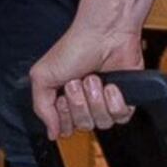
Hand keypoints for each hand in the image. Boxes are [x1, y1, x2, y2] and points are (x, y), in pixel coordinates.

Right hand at [23, 12, 145, 136]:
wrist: (105, 35)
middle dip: (79, 103)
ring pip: (102, 123)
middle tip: (77, 82)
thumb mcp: (42, 77)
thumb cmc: (74, 48)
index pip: (64, 128)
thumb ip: (41, 108)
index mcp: (64, 100)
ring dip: (96, 99)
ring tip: (94, 79)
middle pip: (83, 126)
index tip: (61, 100)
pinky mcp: (125, 100)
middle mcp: (85, 104)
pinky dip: (115, 100)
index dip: (63, 118)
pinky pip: (121, 117)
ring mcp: (105, 102)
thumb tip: (51, 131)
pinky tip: (110, 85)